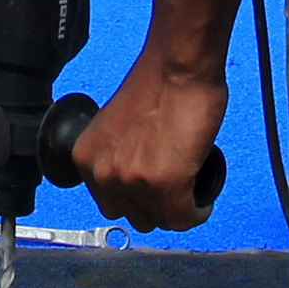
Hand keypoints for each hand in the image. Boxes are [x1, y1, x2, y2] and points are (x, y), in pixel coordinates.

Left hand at [71, 56, 226, 233]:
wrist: (179, 66)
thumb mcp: (117, 128)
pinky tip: (201, 200)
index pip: (112, 204)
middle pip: (137, 217)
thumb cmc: (156, 83)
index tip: (153, 191)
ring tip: (189, 189)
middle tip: (176, 187)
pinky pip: (185, 218)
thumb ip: (118, 156)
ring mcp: (133, 182)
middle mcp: (103, 174)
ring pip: (162, 221)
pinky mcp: (166, 185)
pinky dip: (198, 212)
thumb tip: (135, 178)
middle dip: (158, 205)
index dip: (139, 198)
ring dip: (178, 209)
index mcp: (86, 158)